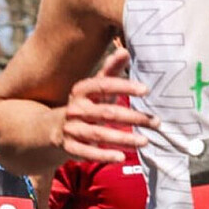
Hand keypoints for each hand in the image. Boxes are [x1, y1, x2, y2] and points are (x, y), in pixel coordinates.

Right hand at [60, 48, 159, 162]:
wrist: (54, 128)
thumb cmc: (85, 104)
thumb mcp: (95, 87)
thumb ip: (110, 70)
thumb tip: (125, 51)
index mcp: (81, 90)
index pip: (104, 85)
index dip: (125, 86)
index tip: (146, 90)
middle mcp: (75, 109)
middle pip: (106, 113)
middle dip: (133, 118)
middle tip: (155, 122)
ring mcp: (71, 128)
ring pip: (99, 134)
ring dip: (123, 139)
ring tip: (145, 142)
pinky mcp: (69, 147)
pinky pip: (87, 152)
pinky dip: (104, 156)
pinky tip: (121, 157)